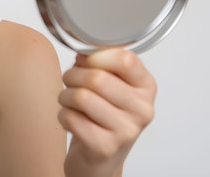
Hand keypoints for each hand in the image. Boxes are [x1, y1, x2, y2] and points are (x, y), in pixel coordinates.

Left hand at [58, 48, 156, 176]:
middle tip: (70, 81)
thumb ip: (101, 64)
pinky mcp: (105, 147)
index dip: (95, 56)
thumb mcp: (111, 85)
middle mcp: (142, 109)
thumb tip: (83, 52)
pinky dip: (63, 114)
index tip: (84, 61)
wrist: (100, 157)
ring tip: (69, 100)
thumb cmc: (102, 115)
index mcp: (146, 87)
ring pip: (81, 97)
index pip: (125, 59)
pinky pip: (71, 118)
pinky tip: (71, 118)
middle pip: (97, 78)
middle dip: (73, 75)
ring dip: (65, 95)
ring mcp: (126, 130)